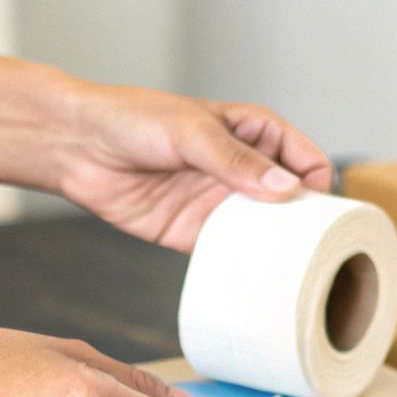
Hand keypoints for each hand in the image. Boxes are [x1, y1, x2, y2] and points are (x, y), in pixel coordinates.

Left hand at [53, 82, 334, 250]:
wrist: (77, 146)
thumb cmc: (132, 119)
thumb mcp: (191, 132)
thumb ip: (236, 161)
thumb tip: (286, 189)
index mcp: (255, 133)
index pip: (307, 160)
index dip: (318, 185)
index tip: (319, 210)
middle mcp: (245, 170)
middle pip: (293, 202)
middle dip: (305, 224)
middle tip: (311, 248)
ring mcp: (222, 203)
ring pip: (266, 231)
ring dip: (277, 249)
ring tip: (288, 270)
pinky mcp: (197, 232)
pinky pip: (231, 253)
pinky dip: (244, 265)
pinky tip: (252, 278)